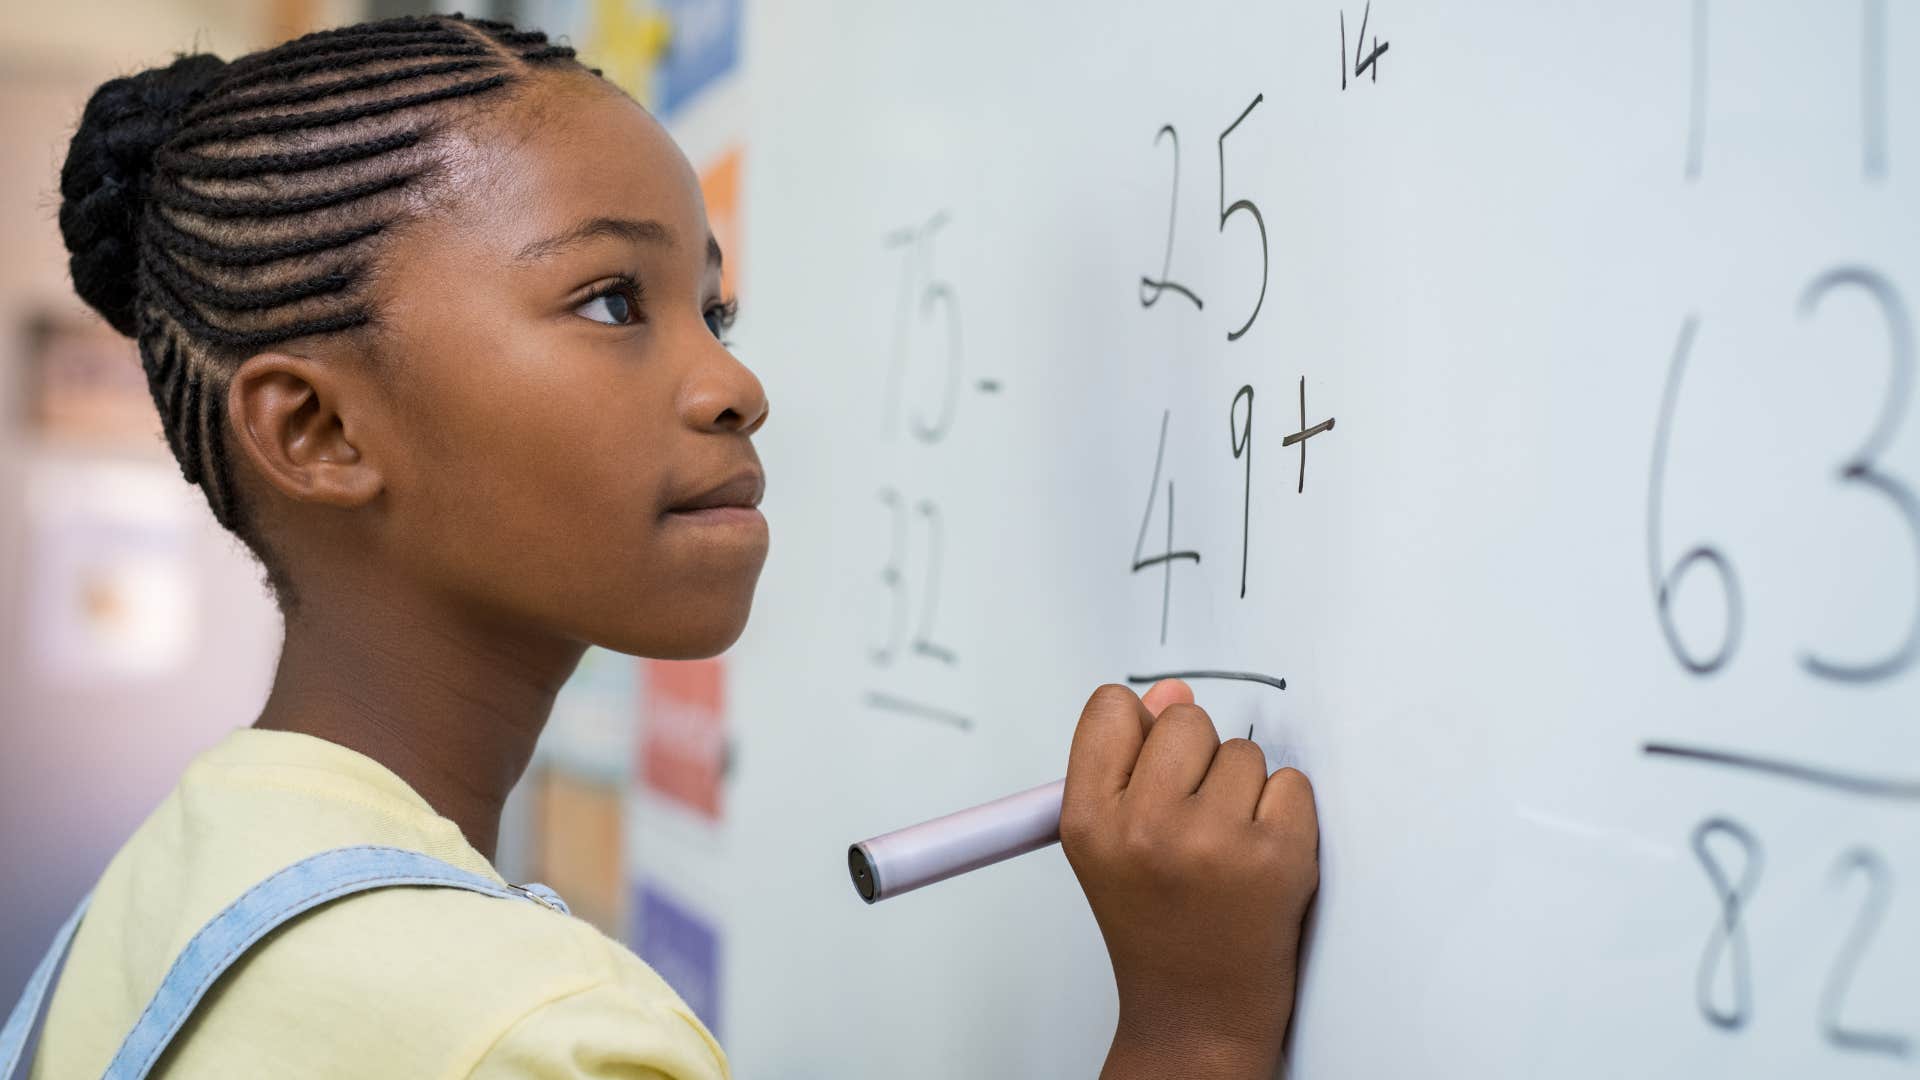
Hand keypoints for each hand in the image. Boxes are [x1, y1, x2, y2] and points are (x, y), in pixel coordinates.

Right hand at [1060, 680, 1318, 1079]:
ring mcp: (1214, 842)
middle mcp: (1145, 828)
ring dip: (1243, 790)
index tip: (1151, 764)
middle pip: (1185, 719)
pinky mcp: (1277, 857)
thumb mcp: (1109, 843)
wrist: (1198, 1011)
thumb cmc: (1155, 924)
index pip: (1112, 709)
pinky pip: (1292, 784)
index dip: (1139, 728)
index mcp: (1089, 821)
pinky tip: (1260, 858)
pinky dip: (1285, 814)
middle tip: (1193, 819)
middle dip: (1197, 758)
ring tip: (1225, 848)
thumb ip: (1128, 761)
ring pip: (1244, 752)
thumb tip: (1172, 692)